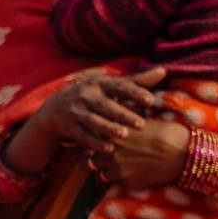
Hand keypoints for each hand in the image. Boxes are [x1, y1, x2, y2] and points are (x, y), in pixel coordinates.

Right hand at [20, 66, 166, 173]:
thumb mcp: (110, 86)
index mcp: (100, 84)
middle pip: (107, 106)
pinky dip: (94, 142)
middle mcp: (86, 95)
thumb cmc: (93, 95)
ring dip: (108, 128)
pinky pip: (82, 135)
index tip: (151, 101)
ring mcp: (75, 111)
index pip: (119, 87)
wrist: (54, 109)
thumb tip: (163, 71)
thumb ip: (137, 81)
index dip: (135, 93)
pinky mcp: (68, 126)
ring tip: (124, 134)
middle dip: (123, 115)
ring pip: (93, 121)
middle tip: (141, 124)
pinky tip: (108, 148)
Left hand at [90, 111, 191, 190]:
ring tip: (111, 166)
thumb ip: (123, 122)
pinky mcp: (125, 181)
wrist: (184, 152)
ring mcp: (115, 166)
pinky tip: (123, 173)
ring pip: (96, 171)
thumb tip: (113, 117)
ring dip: (102, 169)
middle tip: (100, 156)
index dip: (92, 138)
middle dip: (93, 156)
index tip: (94, 140)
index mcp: (113, 131)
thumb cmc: (167, 132)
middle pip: (88, 156)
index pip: (90, 135)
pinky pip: (111, 181)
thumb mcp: (141, 121)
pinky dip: (114, 178)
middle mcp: (109, 149)